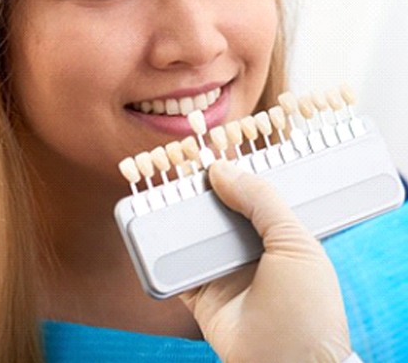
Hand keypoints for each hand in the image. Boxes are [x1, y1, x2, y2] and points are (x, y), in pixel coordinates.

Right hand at [179, 160, 351, 362]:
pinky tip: (154, 225)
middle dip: (200, 189)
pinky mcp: (201, 295)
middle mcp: (250, 251)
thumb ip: (261, 200)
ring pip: (196, 234)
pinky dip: (163, 250)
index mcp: (279, 235)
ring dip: (178, 213)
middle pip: (219, 210)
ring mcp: (224, 272)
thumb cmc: (306, 308)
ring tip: (161, 185)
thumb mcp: (294, 242)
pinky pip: (176, 267)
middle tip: (180, 164)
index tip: (211, 153)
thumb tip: (221, 169)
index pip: (252, 195)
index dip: (232, 174)